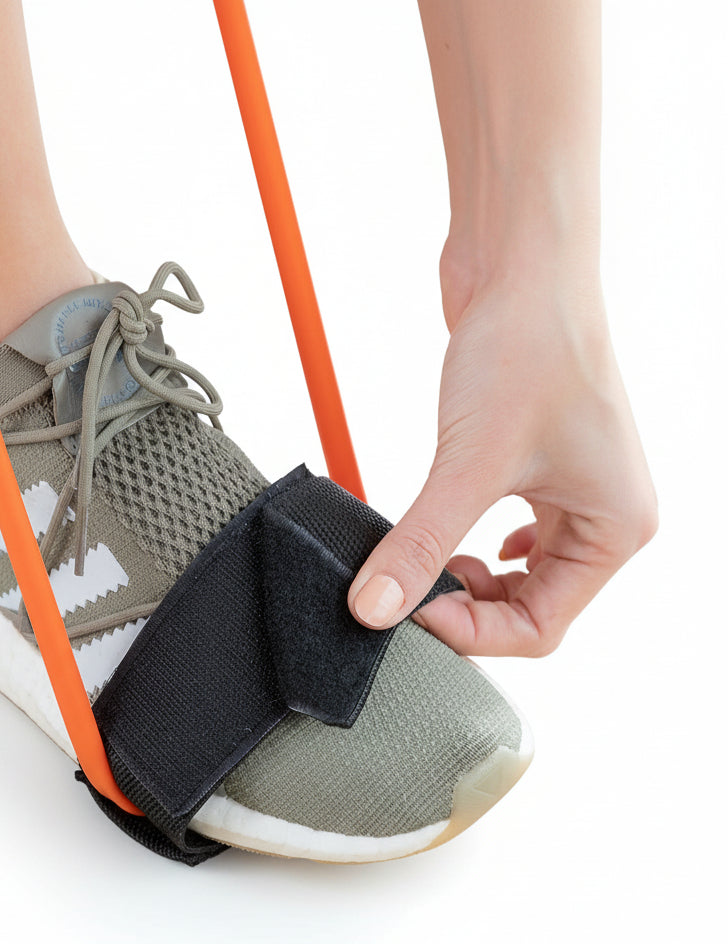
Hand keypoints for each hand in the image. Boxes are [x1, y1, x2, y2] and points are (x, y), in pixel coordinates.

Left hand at [347, 273, 656, 656]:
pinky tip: (444, 539)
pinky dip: (469, 545)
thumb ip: (420, 544)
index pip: (541, 627)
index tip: (408, 611)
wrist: (521, 265)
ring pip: (516, 574)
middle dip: (465, 607)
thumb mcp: (468, 465)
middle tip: (405, 589)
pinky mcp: (536, 466)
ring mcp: (572, 491)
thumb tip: (373, 611)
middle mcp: (604, 517)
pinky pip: (506, 534)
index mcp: (616, 529)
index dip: (471, 632)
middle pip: (530, 606)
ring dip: (464, 579)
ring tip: (418, 560)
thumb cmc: (524, 350)